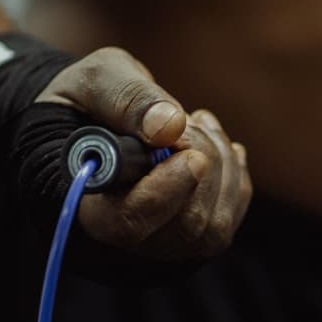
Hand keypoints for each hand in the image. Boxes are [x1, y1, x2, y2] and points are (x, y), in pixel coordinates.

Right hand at [36, 46, 251, 261]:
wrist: (97, 117)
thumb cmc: (89, 100)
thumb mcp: (96, 80)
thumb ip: (127, 99)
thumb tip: (170, 126)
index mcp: (88, 205)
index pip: (129, 223)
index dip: (165, 192)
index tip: (189, 154)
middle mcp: (126, 237)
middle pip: (185, 225)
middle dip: (202, 160)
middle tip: (189, 119)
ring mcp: (164, 241)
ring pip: (215, 224)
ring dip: (220, 160)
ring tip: (197, 124)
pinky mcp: (196, 231)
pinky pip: (233, 208)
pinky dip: (233, 168)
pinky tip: (212, 141)